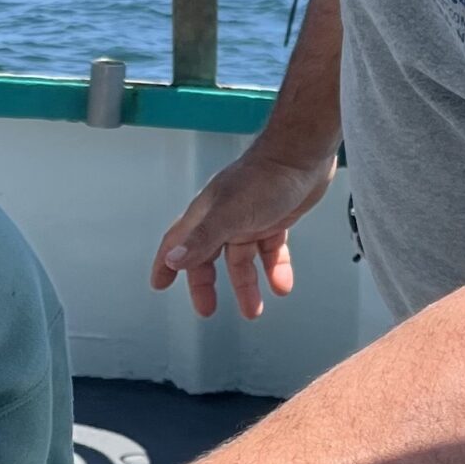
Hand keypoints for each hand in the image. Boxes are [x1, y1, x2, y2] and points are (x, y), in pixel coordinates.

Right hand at [150, 141, 335, 319]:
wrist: (304, 152)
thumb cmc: (266, 176)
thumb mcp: (230, 213)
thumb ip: (202, 238)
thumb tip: (173, 261)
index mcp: (206, 215)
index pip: (177, 243)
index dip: (166, 264)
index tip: (160, 284)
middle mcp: (223, 219)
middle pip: (207, 258)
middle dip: (206, 285)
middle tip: (208, 309)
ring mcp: (249, 219)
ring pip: (242, 260)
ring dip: (247, 286)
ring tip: (253, 310)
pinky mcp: (274, 218)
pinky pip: (270, 251)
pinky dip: (274, 269)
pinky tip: (281, 285)